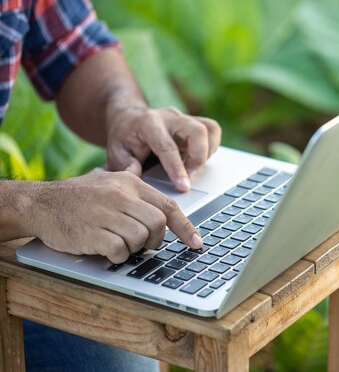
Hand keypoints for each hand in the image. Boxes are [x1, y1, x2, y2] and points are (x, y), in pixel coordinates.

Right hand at [26, 171, 202, 262]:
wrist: (39, 203)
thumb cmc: (78, 197)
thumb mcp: (109, 184)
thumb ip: (136, 195)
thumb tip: (165, 216)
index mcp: (130, 183)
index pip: (168, 205)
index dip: (186, 228)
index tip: (197, 244)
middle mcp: (120, 195)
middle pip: (158, 224)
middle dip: (154, 241)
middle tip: (142, 244)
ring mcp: (106, 213)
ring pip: (140, 238)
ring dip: (132, 248)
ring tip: (116, 241)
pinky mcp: (92, 232)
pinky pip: (119, 251)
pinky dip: (116, 256)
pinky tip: (104, 249)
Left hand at [106, 106, 220, 191]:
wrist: (130, 119)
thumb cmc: (124, 138)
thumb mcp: (115, 152)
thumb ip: (124, 164)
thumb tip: (137, 173)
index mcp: (149, 123)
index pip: (168, 147)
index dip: (177, 168)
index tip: (184, 187)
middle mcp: (170, 117)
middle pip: (197, 131)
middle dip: (199, 157)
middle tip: (190, 176)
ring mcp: (184, 117)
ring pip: (209, 129)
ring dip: (207, 152)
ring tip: (193, 168)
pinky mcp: (194, 121)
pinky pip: (212, 130)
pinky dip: (210, 147)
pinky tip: (197, 159)